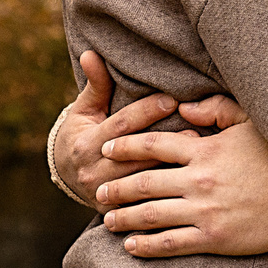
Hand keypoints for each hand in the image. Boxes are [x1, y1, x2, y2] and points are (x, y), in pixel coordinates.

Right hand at [54, 50, 183, 203]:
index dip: (145, 112)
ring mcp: (105, 196)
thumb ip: (95, 85)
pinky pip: (144, 206)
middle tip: (196, 130)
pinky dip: (166, 196)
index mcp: (86, 144)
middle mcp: (94, 172)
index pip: (121, 126)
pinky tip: (189, 186)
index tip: (171, 99)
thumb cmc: (82, 133)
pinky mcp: (116, 214)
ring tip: (198, 156)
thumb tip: (90, 53)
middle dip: (165, 142)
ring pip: (143, 183)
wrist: (68, 176)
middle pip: (135, 156)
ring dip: (171, 169)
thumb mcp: (84, 109)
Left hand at [96, 121, 267, 256]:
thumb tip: (184, 108)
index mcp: (204, 150)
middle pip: (144, 183)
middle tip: (99, 191)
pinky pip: (171, 243)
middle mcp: (199, 181)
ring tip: (107, 220)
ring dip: (124, 218)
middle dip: (116, 187)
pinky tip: (131, 247)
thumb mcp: (250, 121)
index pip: (153, 145)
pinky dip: (146, 246)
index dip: (125, 146)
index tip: (108, 150)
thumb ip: (216, 110)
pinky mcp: (214, 237)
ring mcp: (204, 211)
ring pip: (151, 215)